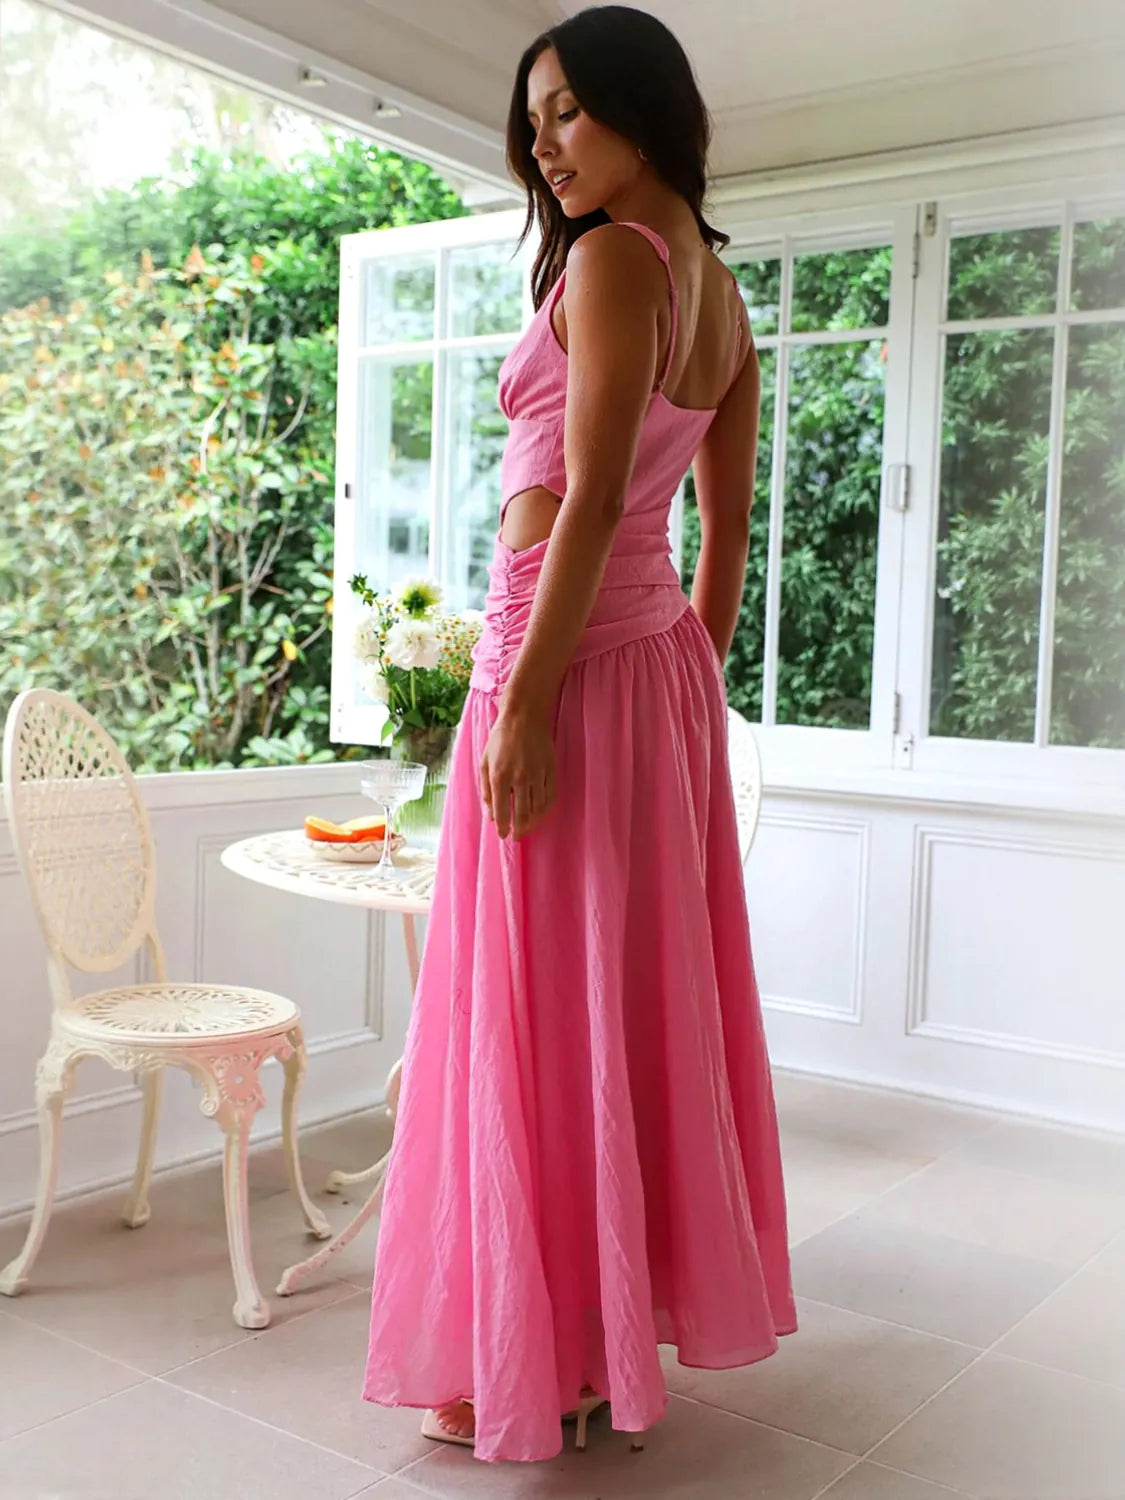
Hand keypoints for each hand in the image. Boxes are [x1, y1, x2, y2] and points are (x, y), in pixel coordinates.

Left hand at [480, 705, 555, 839]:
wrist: (525, 717)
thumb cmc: (500, 738)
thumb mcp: (485, 762)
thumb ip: (486, 790)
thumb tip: (490, 815)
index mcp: (500, 776)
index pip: (502, 812)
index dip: (503, 827)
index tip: (503, 835)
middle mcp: (520, 779)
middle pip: (523, 815)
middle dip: (520, 830)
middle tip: (517, 836)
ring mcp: (538, 775)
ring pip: (539, 809)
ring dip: (533, 823)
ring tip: (528, 828)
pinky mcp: (550, 771)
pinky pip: (550, 797)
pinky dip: (545, 810)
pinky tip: (540, 814)